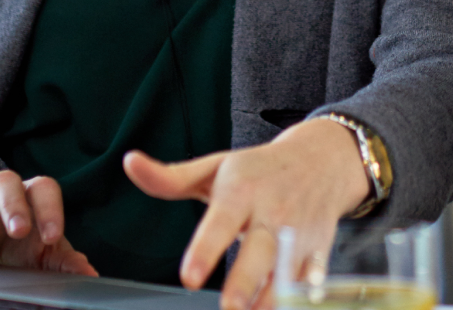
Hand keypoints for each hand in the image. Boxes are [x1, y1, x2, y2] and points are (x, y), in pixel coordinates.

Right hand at [0, 170, 97, 274]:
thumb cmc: (17, 248)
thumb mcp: (41, 255)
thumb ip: (64, 261)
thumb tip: (89, 273)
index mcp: (31, 198)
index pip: (43, 190)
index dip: (49, 209)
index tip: (52, 236)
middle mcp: (2, 194)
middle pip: (8, 182)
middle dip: (15, 205)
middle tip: (19, 230)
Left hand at [125, 117, 372, 309]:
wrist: (322, 159)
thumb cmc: (259, 169)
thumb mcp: (215, 167)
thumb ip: (170, 177)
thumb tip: (130, 163)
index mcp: (243, 190)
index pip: (223, 221)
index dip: (206, 249)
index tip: (189, 278)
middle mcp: (273, 212)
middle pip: (261, 252)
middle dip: (245, 283)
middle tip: (229, 307)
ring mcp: (299, 234)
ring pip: (286, 274)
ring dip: (269, 299)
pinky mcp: (317, 252)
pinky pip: (308, 283)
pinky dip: (295, 300)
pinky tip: (278, 309)